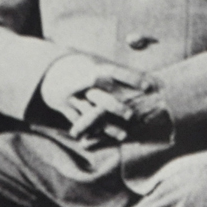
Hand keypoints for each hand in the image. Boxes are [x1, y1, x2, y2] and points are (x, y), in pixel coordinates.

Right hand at [39, 55, 169, 144]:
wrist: (49, 72)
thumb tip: (156, 81)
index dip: (132, 78)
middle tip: (131, 115)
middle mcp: (83, 83)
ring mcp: (73, 97)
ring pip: (91, 114)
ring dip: (107, 126)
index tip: (149, 85)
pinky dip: (91, 132)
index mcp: (95, 69)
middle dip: (115, 106)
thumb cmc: (85, 69)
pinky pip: (79, 122)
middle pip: (100, 95)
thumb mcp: (99, 65)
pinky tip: (103, 141)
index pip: (115, 72)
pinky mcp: (65, 108)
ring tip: (123, 136)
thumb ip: (122, 76)